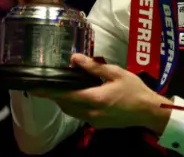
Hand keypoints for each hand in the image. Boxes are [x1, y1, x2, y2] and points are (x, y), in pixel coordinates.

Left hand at [36, 54, 171, 132]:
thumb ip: (94, 67)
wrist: (148, 111)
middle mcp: (90, 113)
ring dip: (64, 102)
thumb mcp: (116, 73)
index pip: (64, 96)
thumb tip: (74, 58)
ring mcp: (93, 121)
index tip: (34, 88)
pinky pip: (80, 115)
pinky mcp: (98, 125)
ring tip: (61, 89)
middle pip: (65, 105)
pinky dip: (75, 106)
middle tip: (48, 84)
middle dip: (55, 96)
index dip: (48, 92)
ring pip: (71, 112)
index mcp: (94, 99)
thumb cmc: (134, 89)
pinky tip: (80, 96)